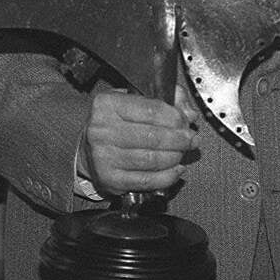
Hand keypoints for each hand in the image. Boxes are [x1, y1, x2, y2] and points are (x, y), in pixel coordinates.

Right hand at [80, 88, 200, 194]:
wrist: (88, 147)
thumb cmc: (115, 121)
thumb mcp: (136, 99)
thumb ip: (167, 99)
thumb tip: (189, 113)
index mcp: (108, 105)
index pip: (152, 110)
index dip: (175, 117)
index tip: (186, 121)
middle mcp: (102, 130)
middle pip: (153, 137)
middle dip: (180, 139)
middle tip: (191, 139)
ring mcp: (104, 157)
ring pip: (152, 160)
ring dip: (175, 157)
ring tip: (182, 152)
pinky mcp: (110, 179)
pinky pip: (147, 180)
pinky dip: (167, 176)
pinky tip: (175, 169)